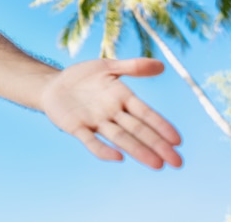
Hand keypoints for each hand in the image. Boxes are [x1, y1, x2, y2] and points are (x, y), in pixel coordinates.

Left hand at [41, 58, 181, 168]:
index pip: (145, 113)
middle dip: (157, 145)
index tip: (177, 140)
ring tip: (157, 164)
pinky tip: (117, 158)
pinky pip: (91, 141)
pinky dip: (103, 150)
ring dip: (137, 150)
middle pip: (137, 130)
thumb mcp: (107, 66)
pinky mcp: (77, 128)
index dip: (160, 125)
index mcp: (122, 98)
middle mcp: (112, 113)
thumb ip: (132, 67)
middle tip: (177, 162)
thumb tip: (162, 65)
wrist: (53, 84)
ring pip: (120, 138)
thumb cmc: (82, 77)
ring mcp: (95, 122)